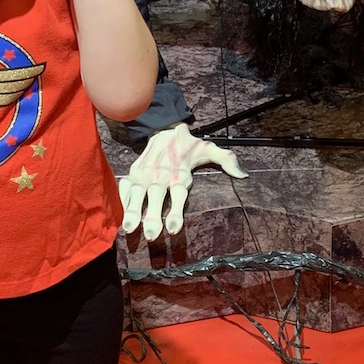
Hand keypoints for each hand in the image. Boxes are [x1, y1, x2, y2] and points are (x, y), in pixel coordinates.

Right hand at [119, 123, 246, 238]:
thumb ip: (226, 160)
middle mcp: (161, 174)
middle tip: (152, 235)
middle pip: (156, 197)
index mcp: (180, 172)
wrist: (164, 128)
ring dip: (133, 212)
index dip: (176, 211)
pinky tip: (119, 215)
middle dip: (152, 216)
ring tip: (130, 229)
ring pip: (138, 194)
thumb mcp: (209, 149)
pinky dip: (122, 201)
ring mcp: (144, 174)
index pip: (178, 194)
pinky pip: (125, 188)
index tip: (174, 228)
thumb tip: (244, 175)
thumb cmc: (189, 146)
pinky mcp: (133, 173)